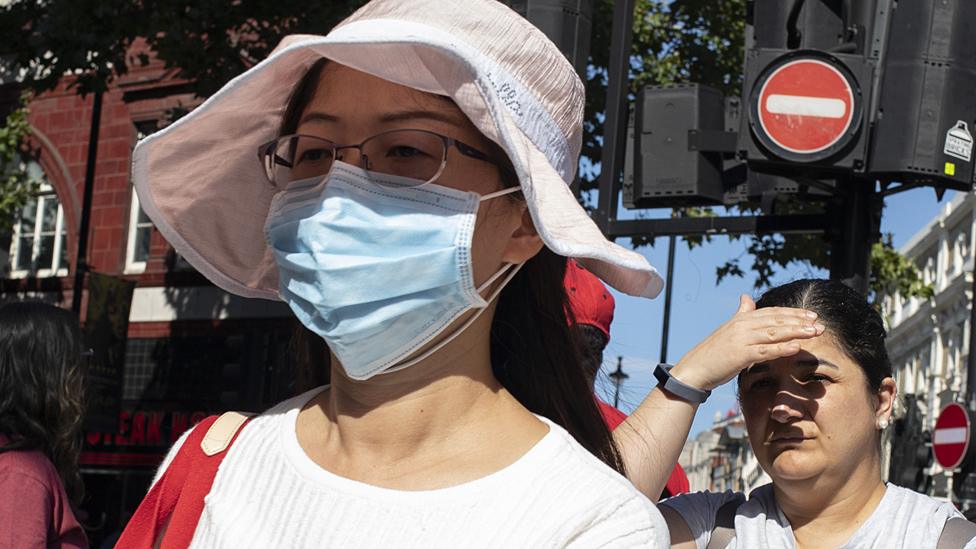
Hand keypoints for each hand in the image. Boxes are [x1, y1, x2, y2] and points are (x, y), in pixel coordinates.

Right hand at [669, 294, 823, 390]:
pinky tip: (797, 347)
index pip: (772, 312)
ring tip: (815, 332)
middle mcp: (742, 325)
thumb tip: (746, 296)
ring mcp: (741, 339)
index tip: (811, 315)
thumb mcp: (728, 328)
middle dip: (800, 321)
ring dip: (797, 331)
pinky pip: (766, 350)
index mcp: (741, 319)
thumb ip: (741, 313)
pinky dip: (782, 348)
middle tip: (819, 323)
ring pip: (774, 333)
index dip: (793, 313)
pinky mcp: (740, 355)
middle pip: (776, 320)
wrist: (695, 368)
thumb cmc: (713, 352)